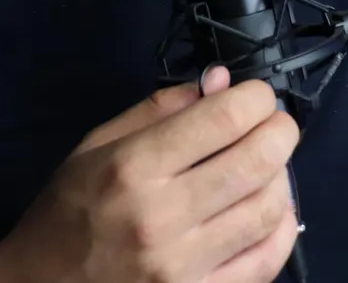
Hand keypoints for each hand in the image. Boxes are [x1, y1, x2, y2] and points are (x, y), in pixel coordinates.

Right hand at [0, 67, 300, 282]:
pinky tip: (271, 209)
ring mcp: (183, 267)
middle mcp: (161, 217)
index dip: (255, 98)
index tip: (256, 96)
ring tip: (268, 165)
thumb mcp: (96, 146)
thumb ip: (159, 110)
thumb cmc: (66, 213)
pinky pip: (265, 262)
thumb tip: (218, 83)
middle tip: (275, 124)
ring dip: (281, 176)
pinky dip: (281, 228)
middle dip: (280, 131)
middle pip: (256, 161)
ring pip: (267, 209)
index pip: (223, 120)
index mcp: (132, 168)